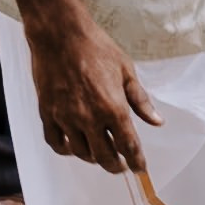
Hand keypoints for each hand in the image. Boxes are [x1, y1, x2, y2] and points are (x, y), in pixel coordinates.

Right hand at [25, 12, 160, 173]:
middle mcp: (89, 118)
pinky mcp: (47, 113)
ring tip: (100, 154)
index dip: (136, 161)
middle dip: (116, 166)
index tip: (140, 169)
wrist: (60, 35)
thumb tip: (157, 122)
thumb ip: (140, 101)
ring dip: (93, 158)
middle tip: (121, 166)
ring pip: (81, 153)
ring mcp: (65, 117)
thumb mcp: (126, 71)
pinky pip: (55, 142)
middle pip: (104, 156)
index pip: (128, 146)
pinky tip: (74, 146)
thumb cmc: (96, 48)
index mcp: (113, 108)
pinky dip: (66, 149)